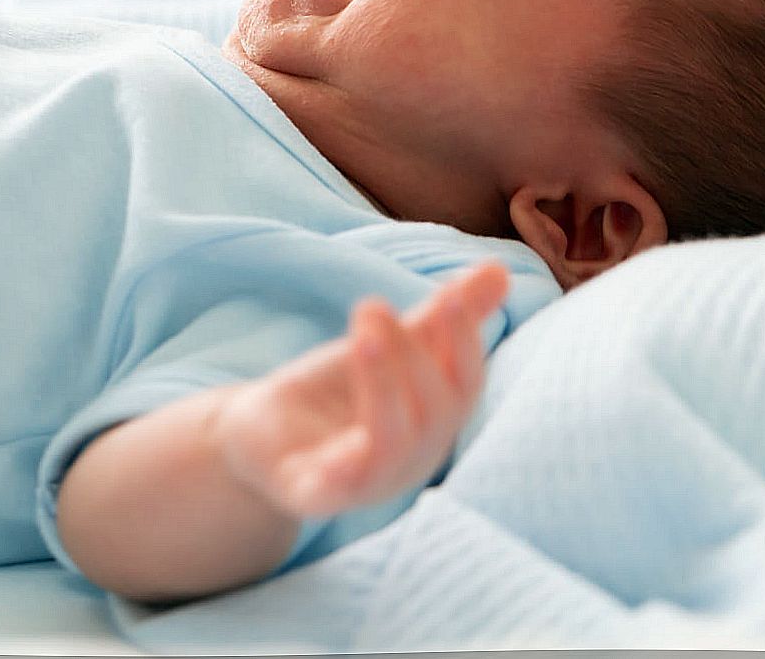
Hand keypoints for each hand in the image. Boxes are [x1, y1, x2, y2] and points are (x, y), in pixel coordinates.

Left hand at [215, 262, 508, 518]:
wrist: (264, 434)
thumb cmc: (337, 394)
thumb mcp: (388, 347)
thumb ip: (439, 318)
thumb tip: (499, 270)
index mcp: (433, 424)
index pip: (465, 386)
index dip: (465, 343)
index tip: (451, 296)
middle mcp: (409, 460)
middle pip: (434, 414)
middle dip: (413, 356)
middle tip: (373, 305)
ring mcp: (363, 484)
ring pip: (391, 446)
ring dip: (382, 386)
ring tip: (362, 337)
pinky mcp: (313, 495)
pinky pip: (333, 490)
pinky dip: (337, 471)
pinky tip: (331, 445)